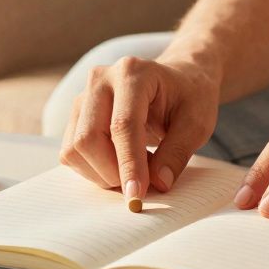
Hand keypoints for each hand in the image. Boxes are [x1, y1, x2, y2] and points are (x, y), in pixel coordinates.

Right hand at [60, 55, 220, 207]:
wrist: (178, 80)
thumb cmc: (189, 98)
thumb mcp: (197, 124)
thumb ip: (177, 152)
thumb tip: (158, 183)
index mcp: (134, 74)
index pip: (122, 125)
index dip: (128, 164)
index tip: (137, 195)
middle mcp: (101, 80)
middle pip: (88, 138)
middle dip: (111, 172)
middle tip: (140, 185)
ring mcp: (83, 96)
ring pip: (74, 149)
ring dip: (101, 173)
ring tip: (134, 169)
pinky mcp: (76, 115)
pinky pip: (71, 153)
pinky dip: (92, 169)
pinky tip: (118, 163)